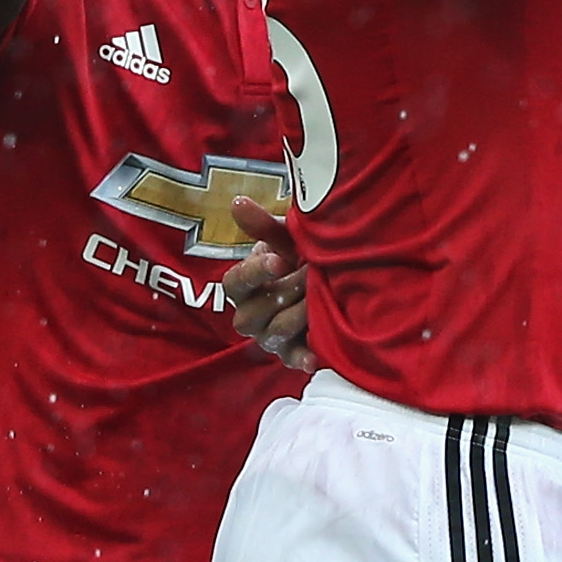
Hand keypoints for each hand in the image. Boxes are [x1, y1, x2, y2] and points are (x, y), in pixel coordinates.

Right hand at [228, 195, 316, 371]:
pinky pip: (293, 359)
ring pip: (276, 331)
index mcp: (243, 288)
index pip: (235, 283)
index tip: (277, 259)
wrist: (326, 282)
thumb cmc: (297, 258)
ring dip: (300, 315)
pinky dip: (303, 359)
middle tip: (313, 273)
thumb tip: (237, 201)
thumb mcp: (284, 240)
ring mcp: (269, 338)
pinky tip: (316, 357)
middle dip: (287, 290)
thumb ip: (262, 225)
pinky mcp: (291, 353)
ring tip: (322, 298)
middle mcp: (250, 316)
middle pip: (256, 312)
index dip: (255, 272)